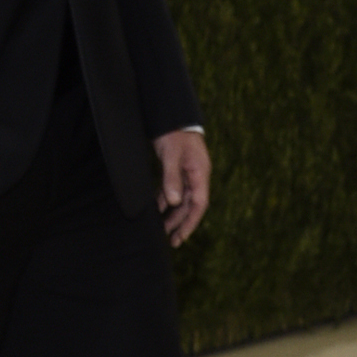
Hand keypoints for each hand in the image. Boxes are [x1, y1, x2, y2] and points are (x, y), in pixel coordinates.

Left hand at [154, 129, 209, 244]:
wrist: (173, 116)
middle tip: (171, 240)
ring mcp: (187, 173)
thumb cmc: (175, 134)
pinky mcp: (177, 169)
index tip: (180, 237)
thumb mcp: (171, 155)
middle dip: (181, 223)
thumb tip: (173, 203)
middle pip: (190, 206)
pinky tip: (157, 209)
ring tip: (162, 229)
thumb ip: (172, 179)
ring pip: (181, 200)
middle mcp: (196, 177)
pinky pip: (173, 190)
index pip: (198, 205)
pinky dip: (165, 201)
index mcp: (200, 174)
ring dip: (173, 214)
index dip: (190, 223)